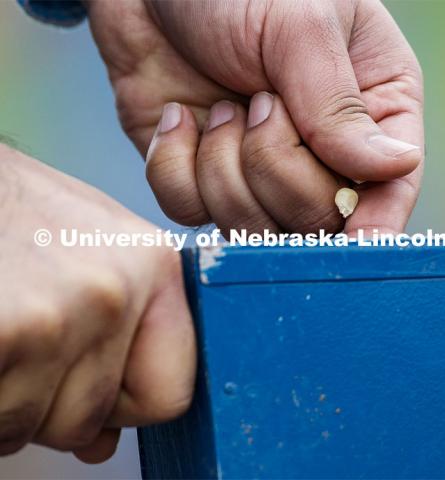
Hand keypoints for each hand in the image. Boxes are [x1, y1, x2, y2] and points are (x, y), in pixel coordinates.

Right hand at [0, 144, 194, 462]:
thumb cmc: (23, 215)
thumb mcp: (92, 252)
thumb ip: (117, 340)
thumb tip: (105, 443)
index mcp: (154, 267)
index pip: (171, 393)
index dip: (129, 402)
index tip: (101, 383)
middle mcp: (115, 291)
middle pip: (92, 417)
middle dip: (53, 400)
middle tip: (30, 335)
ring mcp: (55, 316)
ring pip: (32, 426)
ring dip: (10, 397)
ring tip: (7, 322)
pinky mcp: (1, 331)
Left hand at [87, 0, 423, 233]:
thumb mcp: (300, 25)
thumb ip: (337, 104)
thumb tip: (394, 167)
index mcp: (367, 111)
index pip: (389, 189)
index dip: (374, 226)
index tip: (358, 244)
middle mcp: (315, 153)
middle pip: (314, 219)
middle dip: (275, 168)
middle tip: (258, 105)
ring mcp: (255, 174)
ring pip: (248, 226)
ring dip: (223, 167)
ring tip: (221, 107)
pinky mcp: (201, 180)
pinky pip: (191, 211)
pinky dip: (175, 168)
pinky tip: (179, 120)